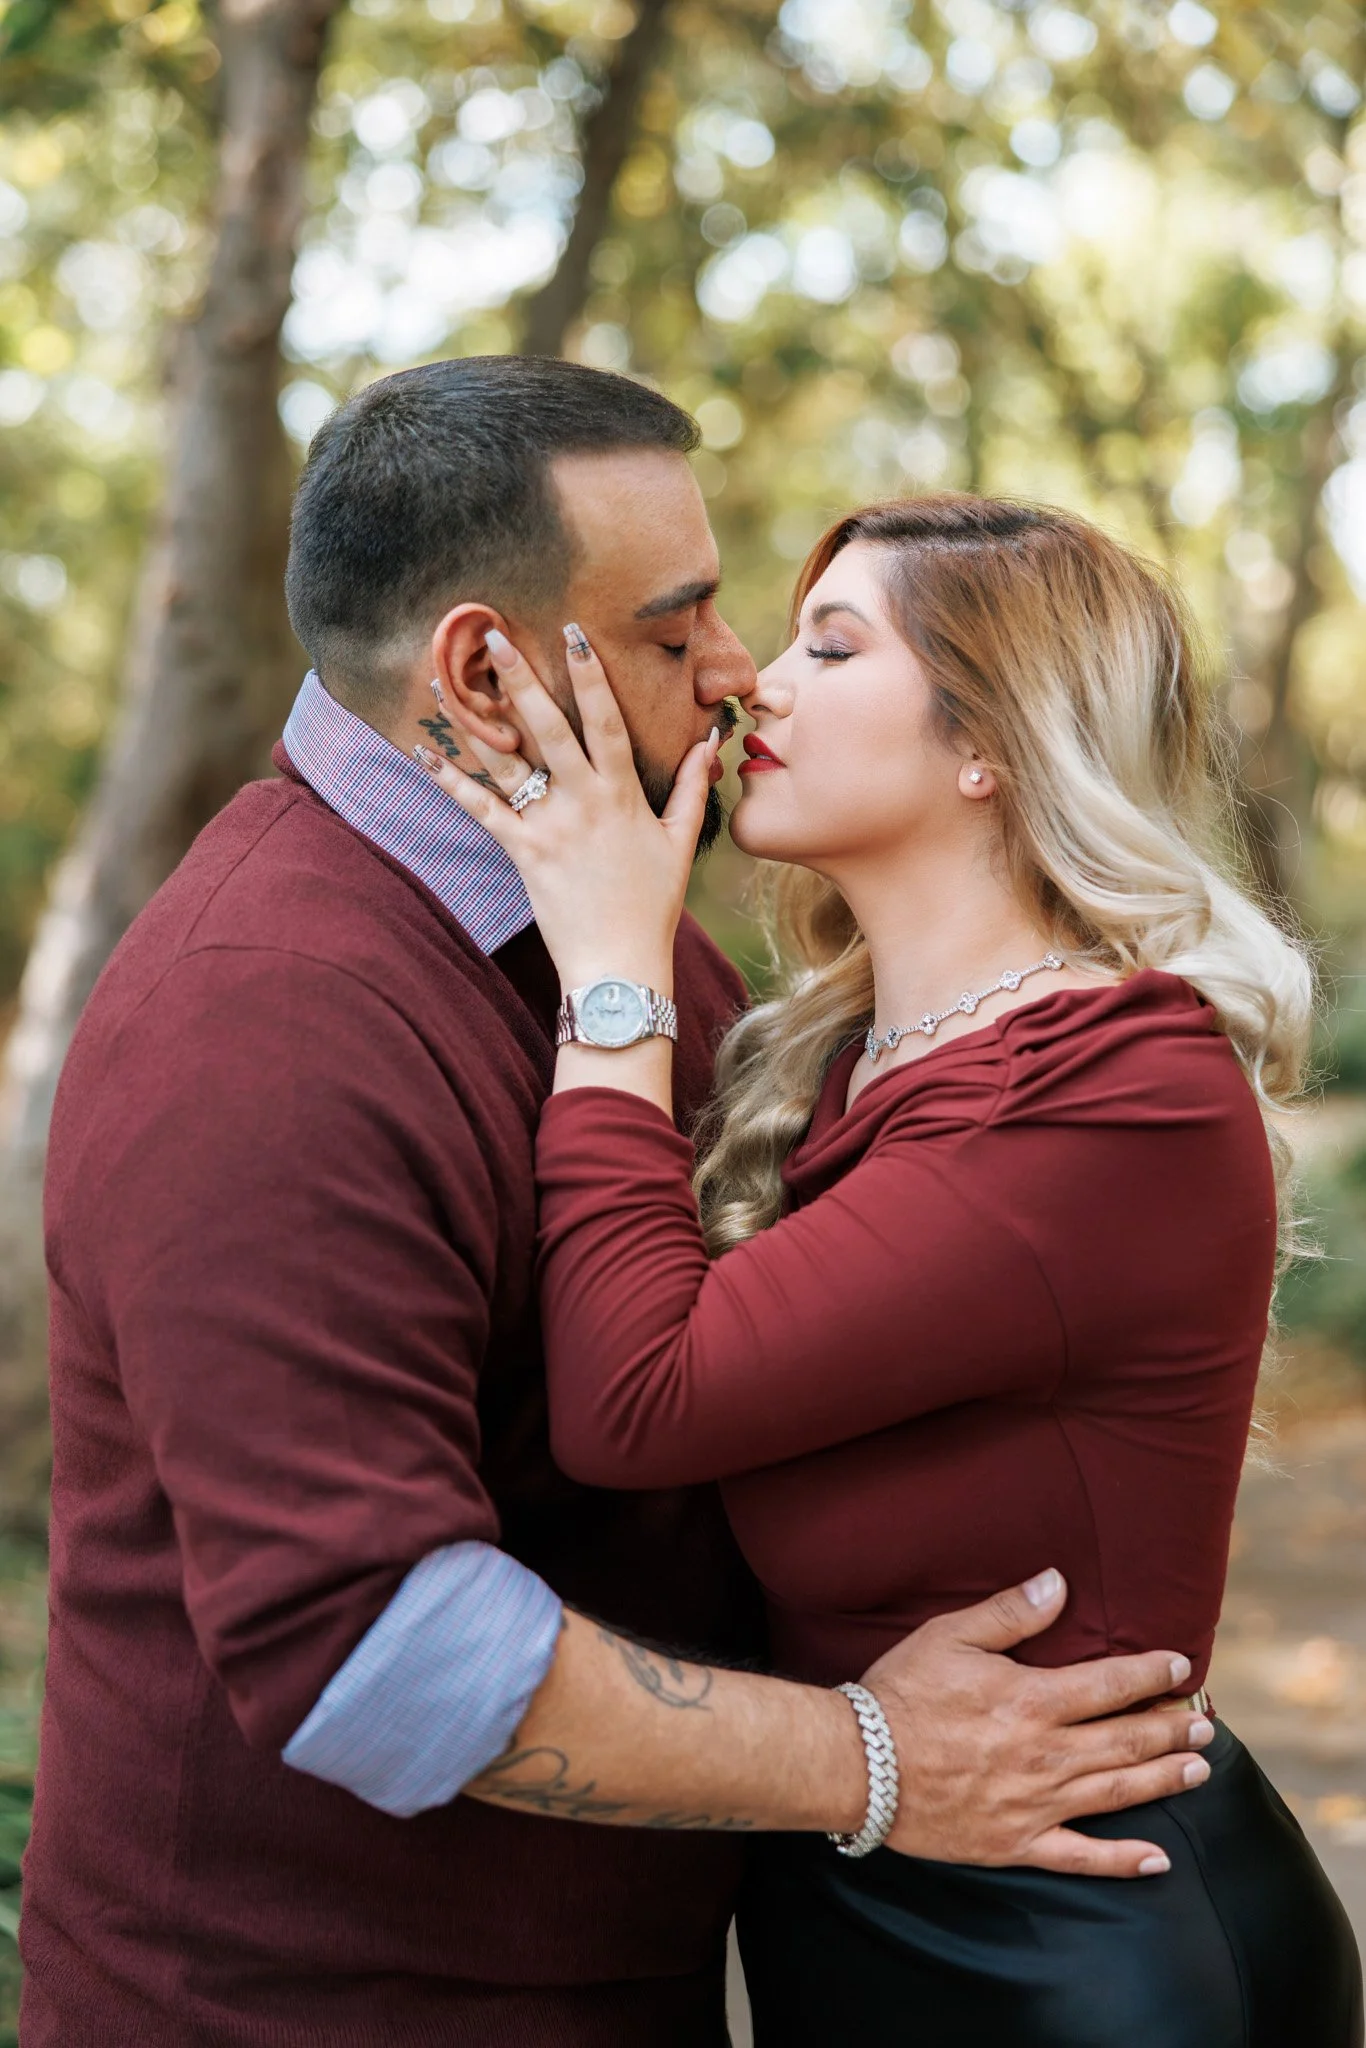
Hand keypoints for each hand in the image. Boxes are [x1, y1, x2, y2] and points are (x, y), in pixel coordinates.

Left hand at [414, 626, 718, 993]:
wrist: (619, 964)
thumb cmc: (652, 905)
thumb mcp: (680, 842)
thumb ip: (689, 787)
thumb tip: (708, 741)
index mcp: (623, 794)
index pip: (607, 722)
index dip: (590, 677)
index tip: (573, 634)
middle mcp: (584, 802)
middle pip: (548, 729)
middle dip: (521, 679)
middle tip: (496, 635)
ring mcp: (550, 827)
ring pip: (508, 763)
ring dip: (474, 720)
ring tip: (445, 681)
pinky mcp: (523, 854)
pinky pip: (480, 811)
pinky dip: (451, 782)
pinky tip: (423, 753)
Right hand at [864, 1568, 1213, 1877]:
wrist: (860, 1765)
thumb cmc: (902, 1693)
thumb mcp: (951, 1636)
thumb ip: (1010, 1612)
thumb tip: (1058, 1583)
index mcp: (1032, 1700)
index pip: (1110, 1684)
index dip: (1150, 1674)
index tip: (1180, 1667)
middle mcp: (1045, 1755)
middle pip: (1125, 1740)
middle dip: (1170, 1728)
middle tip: (1204, 1721)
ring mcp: (1035, 1804)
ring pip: (1116, 1792)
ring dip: (1162, 1779)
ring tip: (1199, 1769)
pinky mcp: (1017, 1844)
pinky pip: (1081, 1859)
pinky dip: (1123, 1861)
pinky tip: (1158, 1861)